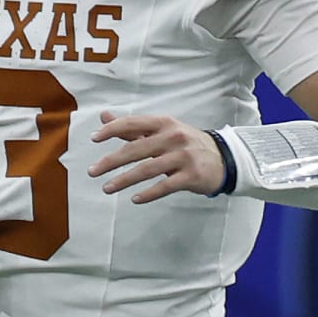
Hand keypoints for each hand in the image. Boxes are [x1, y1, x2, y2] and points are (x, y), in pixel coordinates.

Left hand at [88, 110, 224, 202]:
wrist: (225, 158)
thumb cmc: (185, 144)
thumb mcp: (162, 130)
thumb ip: (132, 127)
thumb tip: (103, 117)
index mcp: (164, 123)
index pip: (132, 123)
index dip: (111, 130)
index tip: (94, 138)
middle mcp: (173, 137)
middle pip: (135, 149)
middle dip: (110, 161)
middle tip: (92, 171)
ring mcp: (183, 157)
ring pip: (147, 169)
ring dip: (124, 180)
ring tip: (107, 188)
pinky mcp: (192, 176)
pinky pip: (165, 186)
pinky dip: (148, 193)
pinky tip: (134, 199)